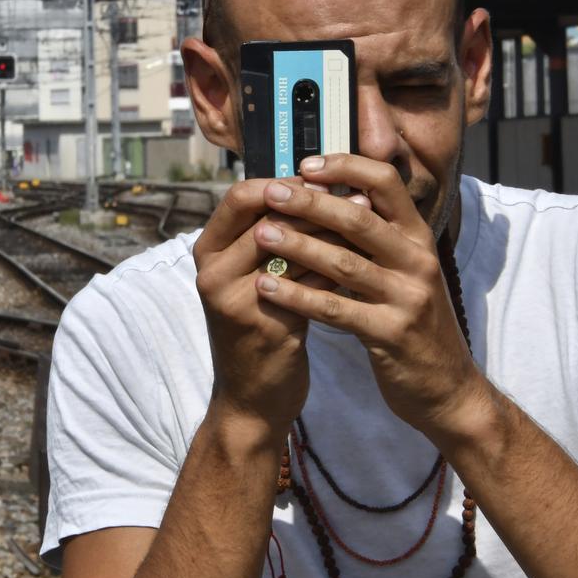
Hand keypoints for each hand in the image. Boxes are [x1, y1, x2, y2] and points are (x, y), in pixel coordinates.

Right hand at [193, 178, 346, 437]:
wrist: (251, 398)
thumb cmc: (258, 326)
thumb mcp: (249, 277)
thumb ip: (268, 236)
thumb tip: (313, 186)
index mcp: (207, 251)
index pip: (240, 195)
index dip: (284, 182)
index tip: (323, 180)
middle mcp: (213, 272)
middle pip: (268, 216)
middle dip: (317, 202)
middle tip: (358, 195)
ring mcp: (235, 300)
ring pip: (293, 247)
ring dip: (335, 231)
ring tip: (371, 221)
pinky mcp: (265, 325)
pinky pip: (309, 283)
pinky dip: (338, 268)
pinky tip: (366, 261)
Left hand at [250, 155, 486, 441]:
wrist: (448, 388)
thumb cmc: (413, 323)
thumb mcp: (404, 271)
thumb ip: (376, 238)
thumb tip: (329, 197)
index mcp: (418, 238)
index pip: (387, 183)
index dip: (347, 167)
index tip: (306, 165)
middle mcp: (417, 260)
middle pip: (359, 218)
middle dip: (311, 202)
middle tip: (270, 192)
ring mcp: (408, 297)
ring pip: (345, 263)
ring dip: (298, 245)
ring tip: (261, 234)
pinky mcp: (391, 333)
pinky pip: (336, 309)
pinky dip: (298, 296)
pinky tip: (267, 287)